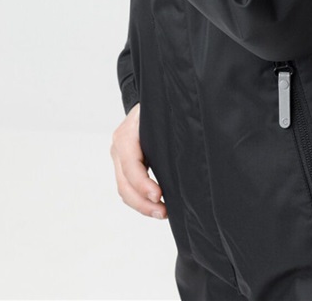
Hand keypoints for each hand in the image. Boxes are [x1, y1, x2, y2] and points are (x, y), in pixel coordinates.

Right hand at [109, 103, 168, 219]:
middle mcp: (119, 147)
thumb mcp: (163, 114)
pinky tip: (156, 206)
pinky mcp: (124, 165)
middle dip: (143, 202)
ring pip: (124, 190)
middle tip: (163, 212)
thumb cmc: (160, 105)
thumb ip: (172, 130)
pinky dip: (140, 200)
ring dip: (142, 206)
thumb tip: (193, 149)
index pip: (131, 165)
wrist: (150, 98)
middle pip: (124, 183)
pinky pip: (128, 187)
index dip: (143, 184)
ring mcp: (118, 157)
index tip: (159, 196)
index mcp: (126, 134)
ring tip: (162, 213)